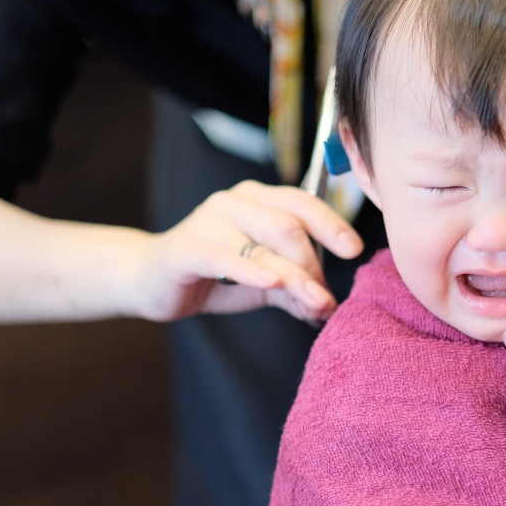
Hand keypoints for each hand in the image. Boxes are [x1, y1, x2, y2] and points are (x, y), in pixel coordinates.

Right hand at [128, 180, 363, 321]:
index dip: (332, 224)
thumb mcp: (264, 281)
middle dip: (314, 266)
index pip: (303, 203)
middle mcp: (236, 202)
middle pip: (289, 226)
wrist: (150, 281)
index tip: (355, 249)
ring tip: (315, 305)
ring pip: (264, 245)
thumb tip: (327, 305)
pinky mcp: (186, 248)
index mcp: (258, 199)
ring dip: (296, 279)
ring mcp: (209, 221)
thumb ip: (295, 287)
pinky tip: (272, 281)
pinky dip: (251, 270)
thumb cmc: (214, 276)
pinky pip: (225, 257)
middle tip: (324, 299)